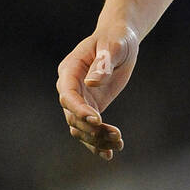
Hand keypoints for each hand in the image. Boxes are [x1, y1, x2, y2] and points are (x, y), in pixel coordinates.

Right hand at [56, 24, 138, 159]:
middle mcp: (70, 87)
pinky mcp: (92, 106)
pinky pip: (91, 128)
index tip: (96, 119)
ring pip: (80, 126)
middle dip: (90, 128)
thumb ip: (103, 63)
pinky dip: (99, 140)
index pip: (68, 94)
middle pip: (72, 115)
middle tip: (113, 134)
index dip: (79, 109)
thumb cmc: (116, 38)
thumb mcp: (113, 46)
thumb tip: (92, 82)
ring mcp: (81, 99)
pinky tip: (110, 152)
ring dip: (96, 138)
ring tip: (118, 143)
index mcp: (70, 69)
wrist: (121, 40)